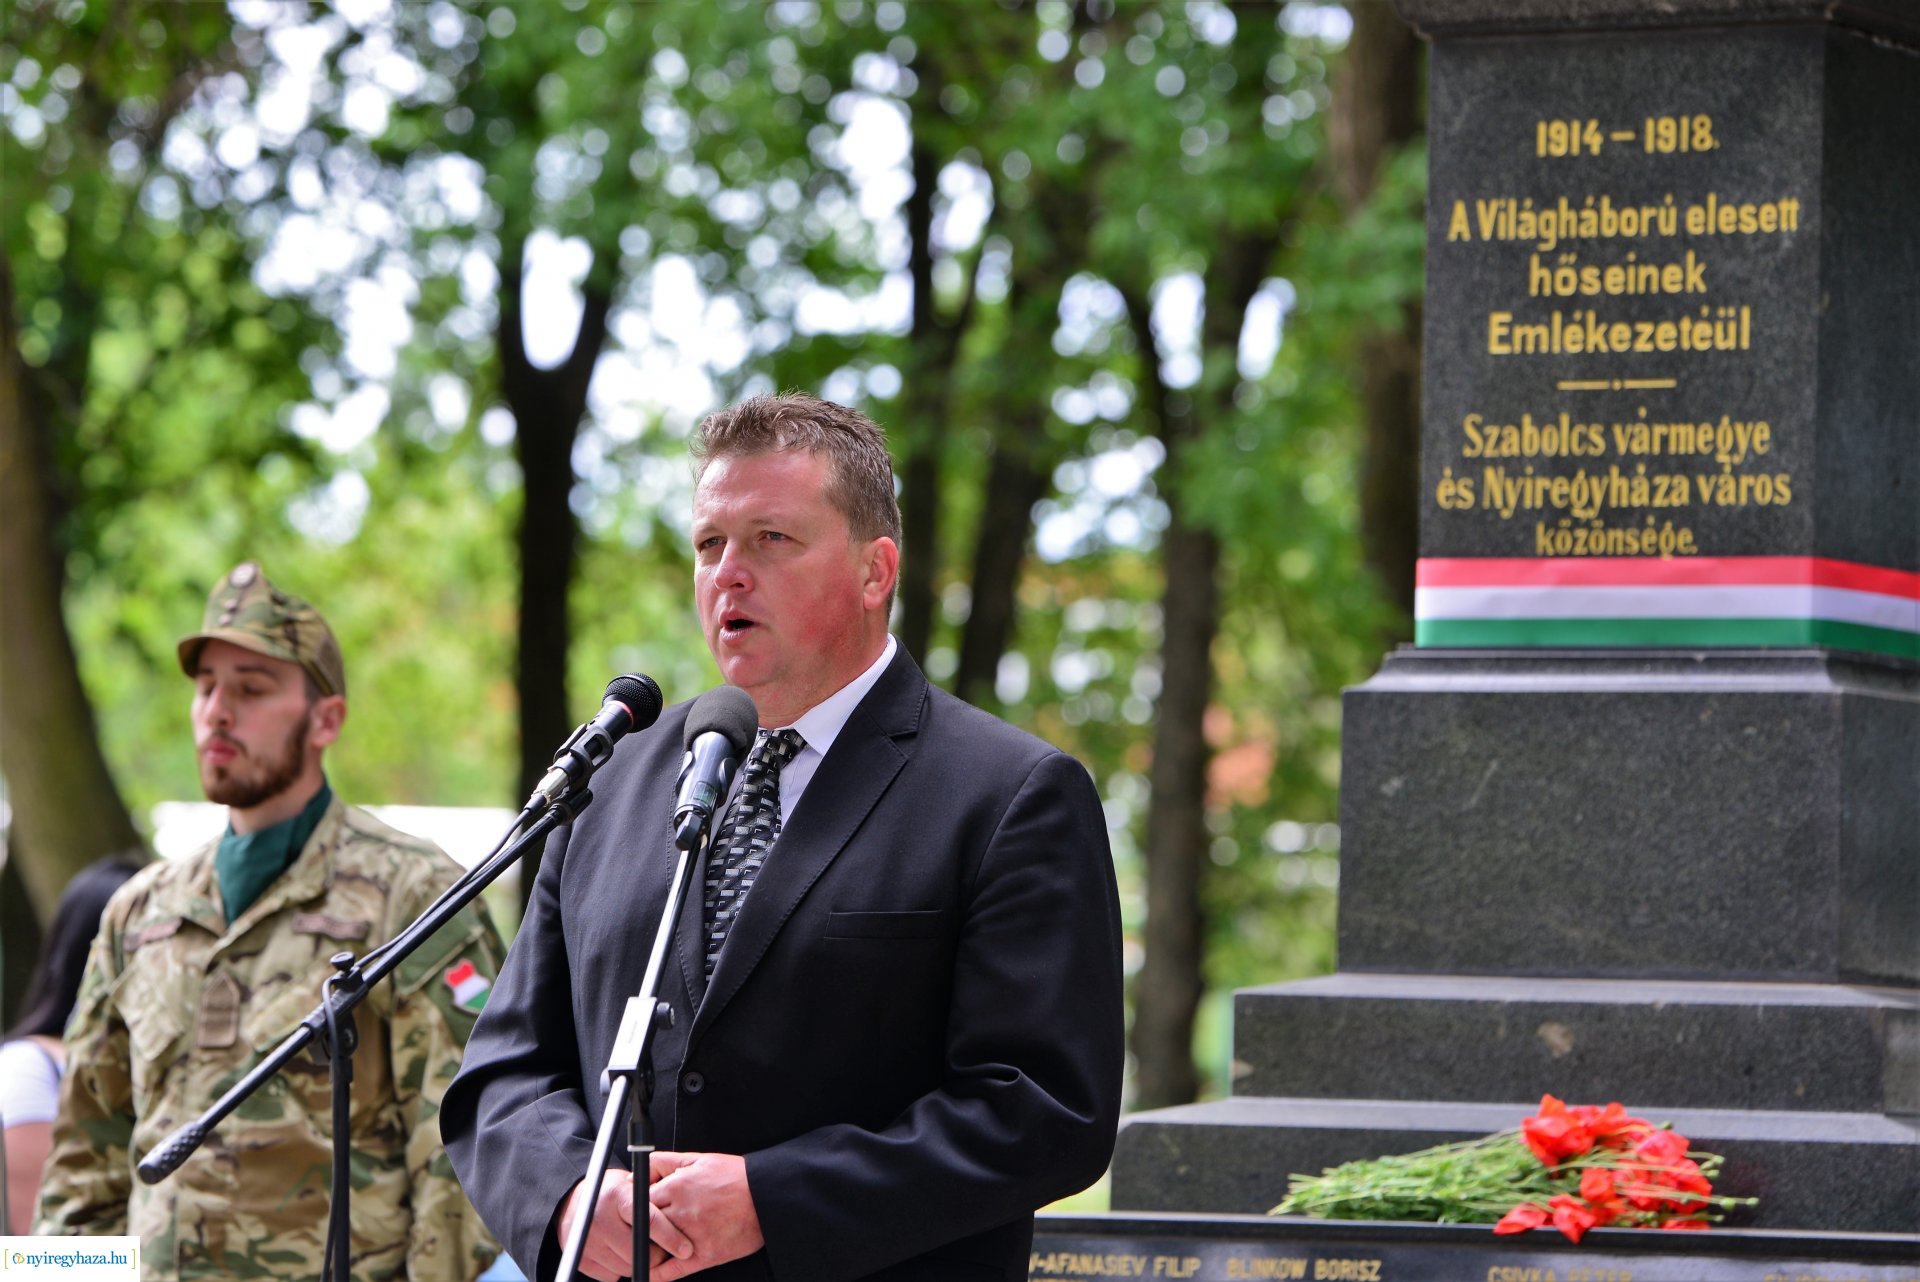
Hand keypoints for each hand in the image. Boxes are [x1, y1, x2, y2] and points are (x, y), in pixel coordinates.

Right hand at [557, 1170, 693, 1280]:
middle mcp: (599, 1218)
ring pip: (628, 1268)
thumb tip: (683, 1217)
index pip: (648, 1220)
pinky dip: (620, 1269)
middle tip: (662, 1248)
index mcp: (616, 1195)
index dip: (670, 1237)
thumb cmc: (613, 1193)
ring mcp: (587, 1241)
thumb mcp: (632, 1184)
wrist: (572, 1203)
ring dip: (639, 1262)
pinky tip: (619, 1251)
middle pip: (640, 1252)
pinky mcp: (581, 1260)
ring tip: (638, 1245)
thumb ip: (655, 1196)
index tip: (686, 1249)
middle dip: (657, 1254)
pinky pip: (612, 1276)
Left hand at [646, 1151, 763, 1280]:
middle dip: (641, 1228)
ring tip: (649, 1247)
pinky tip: (651, 1272)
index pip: (641, 1201)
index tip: (639, 1212)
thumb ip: (665, 1163)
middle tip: (640, 1231)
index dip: (637, 1208)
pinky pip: (673, 1271)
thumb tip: (636, 1175)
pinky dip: (657, 1275)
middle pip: (646, 1225)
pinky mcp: (706, 1255)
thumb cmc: (734, 1176)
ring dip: (650, 1248)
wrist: (766, 1195)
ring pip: (657, 1247)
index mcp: (678, 1186)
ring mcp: (693, 1235)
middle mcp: (682, 1212)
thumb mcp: (699, 1158)